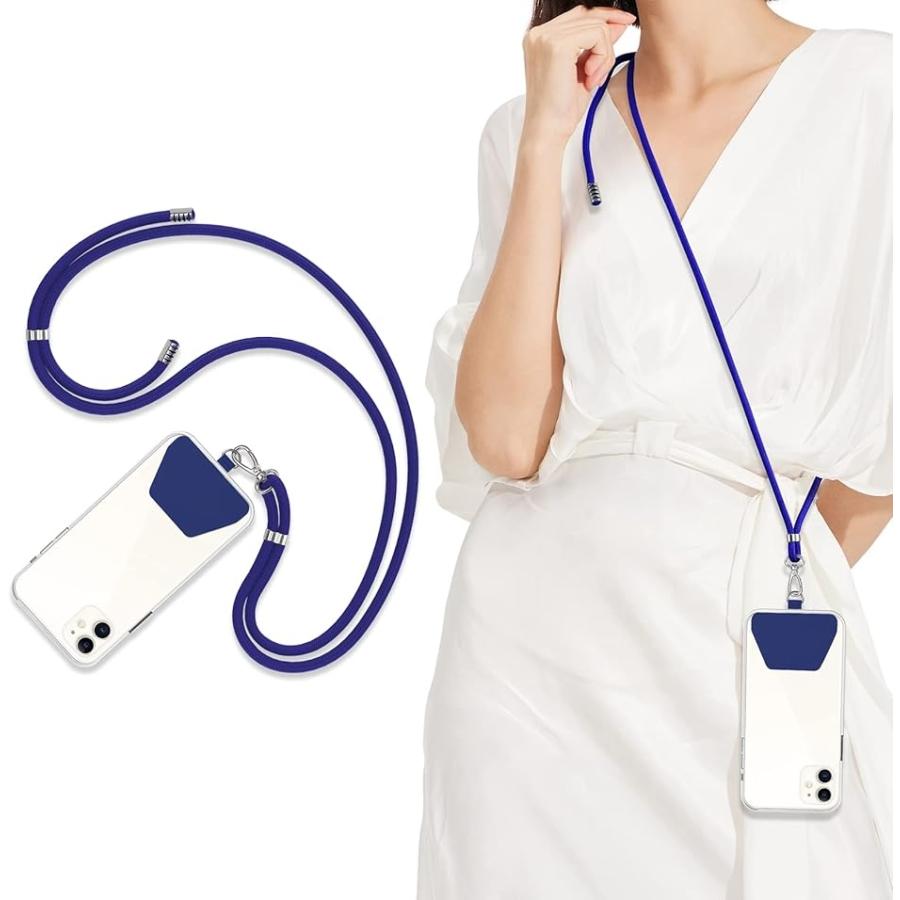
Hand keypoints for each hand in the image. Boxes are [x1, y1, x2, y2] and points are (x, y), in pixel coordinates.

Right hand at [522, 5, 634, 146]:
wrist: (547, 132)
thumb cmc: (562, 109)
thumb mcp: (583, 69)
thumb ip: (596, 44)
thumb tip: (620, 21)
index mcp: (538, 37)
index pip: (578, 14)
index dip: (604, 19)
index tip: (626, 24)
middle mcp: (538, 33)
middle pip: (589, 15)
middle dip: (606, 41)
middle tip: (599, 74)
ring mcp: (545, 37)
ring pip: (597, 26)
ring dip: (605, 55)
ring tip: (592, 81)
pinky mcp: (557, 45)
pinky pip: (597, 35)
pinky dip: (603, 57)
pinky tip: (591, 79)